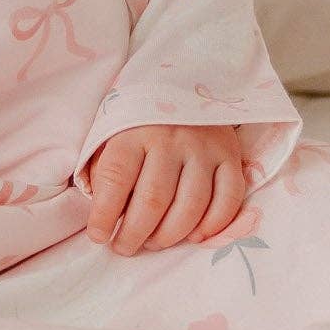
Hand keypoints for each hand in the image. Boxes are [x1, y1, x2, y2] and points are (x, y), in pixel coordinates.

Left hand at [83, 123, 246, 255]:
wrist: (185, 82)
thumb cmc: (139, 121)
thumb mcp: (110, 135)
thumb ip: (105, 173)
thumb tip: (105, 218)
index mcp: (132, 131)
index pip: (116, 179)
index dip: (104, 215)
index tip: (98, 237)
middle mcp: (170, 138)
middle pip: (154, 200)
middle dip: (135, 234)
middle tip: (124, 248)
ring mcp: (203, 147)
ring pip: (191, 206)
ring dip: (170, 236)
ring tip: (153, 243)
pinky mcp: (230, 155)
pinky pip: (228, 199)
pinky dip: (212, 225)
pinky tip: (194, 236)